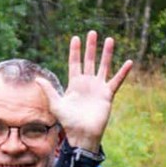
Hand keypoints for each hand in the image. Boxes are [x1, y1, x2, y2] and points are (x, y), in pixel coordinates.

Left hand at [46, 31, 131, 151]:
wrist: (82, 134)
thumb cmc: (68, 122)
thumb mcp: (56, 104)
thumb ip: (48, 90)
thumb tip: (37, 79)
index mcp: (74, 84)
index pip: (74, 63)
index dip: (75, 51)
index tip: (75, 38)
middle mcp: (87, 83)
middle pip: (89, 61)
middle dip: (91, 47)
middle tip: (92, 32)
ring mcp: (98, 88)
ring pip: (103, 66)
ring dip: (106, 53)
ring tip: (109, 39)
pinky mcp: (107, 94)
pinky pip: (116, 81)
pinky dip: (123, 72)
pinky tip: (128, 62)